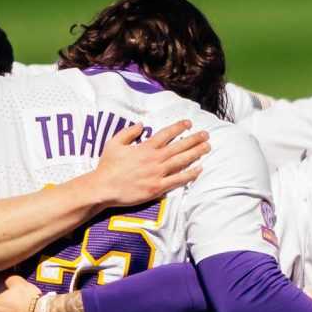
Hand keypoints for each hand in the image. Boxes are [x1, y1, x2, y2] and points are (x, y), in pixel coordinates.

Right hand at [84, 120, 209, 208]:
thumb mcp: (114, 143)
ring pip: (181, 161)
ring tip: (207, 147)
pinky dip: (190, 174)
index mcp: (145, 148)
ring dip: (196, 153)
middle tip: (206, 134)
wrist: (104, 188)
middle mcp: (154, 159)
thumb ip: (128, 132)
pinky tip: (199, 169)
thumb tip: (141, 125)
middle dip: (194, 139)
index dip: (178, 127)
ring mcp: (157, 174)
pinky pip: (178, 180)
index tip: (188, 123)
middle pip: (178, 147)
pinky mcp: (158, 188)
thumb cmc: (107, 166)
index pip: (166, 134)